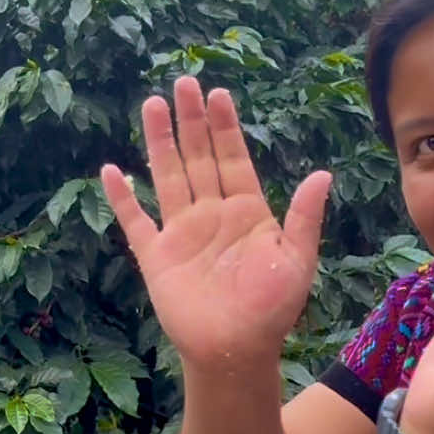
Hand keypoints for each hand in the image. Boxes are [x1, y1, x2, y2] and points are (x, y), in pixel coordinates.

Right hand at [100, 77, 331, 370]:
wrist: (236, 351)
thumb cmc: (271, 311)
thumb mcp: (297, 261)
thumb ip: (305, 218)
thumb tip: (323, 174)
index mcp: (247, 212)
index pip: (234, 158)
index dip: (226, 127)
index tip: (219, 94)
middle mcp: (212, 215)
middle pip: (199, 157)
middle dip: (191, 120)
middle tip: (184, 82)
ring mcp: (182, 233)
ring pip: (168, 176)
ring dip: (159, 142)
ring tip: (152, 104)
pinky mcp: (156, 256)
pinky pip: (135, 221)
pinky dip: (122, 197)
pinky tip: (111, 170)